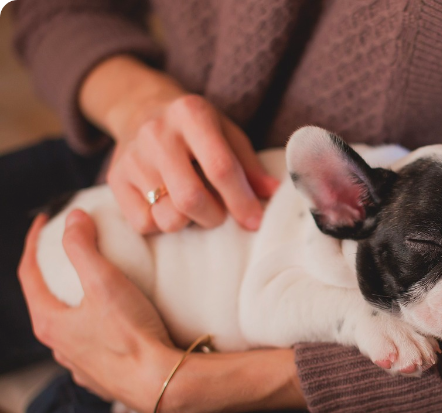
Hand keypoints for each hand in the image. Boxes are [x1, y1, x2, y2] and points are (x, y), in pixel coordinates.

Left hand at [18, 211, 305, 412]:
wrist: (161, 382)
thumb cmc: (131, 334)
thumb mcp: (105, 282)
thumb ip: (84, 248)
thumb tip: (73, 218)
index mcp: (50, 323)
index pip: (28, 275)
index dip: (34, 243)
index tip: (44, 222)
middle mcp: (59, 348)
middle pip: (47, 302)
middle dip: (54, 274)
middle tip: (69, 253)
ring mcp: (80, 366)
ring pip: (70, 328)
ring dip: (76, 305)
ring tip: (95, 288)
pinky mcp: (103, 378)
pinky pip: (92, 347)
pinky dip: (96, 328)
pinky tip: (114, 324)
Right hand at [81, 56, 278, 233]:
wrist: (140, 108)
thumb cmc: (195, 128)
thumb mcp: (227, 133)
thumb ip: (250, 166)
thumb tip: (275, 193)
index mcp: (192, 114)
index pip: (220, 168)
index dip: (241, 200)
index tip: (254, 221)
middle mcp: (157, 133)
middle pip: (191, 198)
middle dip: (214, 216)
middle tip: (220, 212)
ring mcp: (132, 157)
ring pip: (167, 216)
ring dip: (189, 222)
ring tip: (193, 206)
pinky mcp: (115, 179)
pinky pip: (143, 224)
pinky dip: (162, 223)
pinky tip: (168, 205)